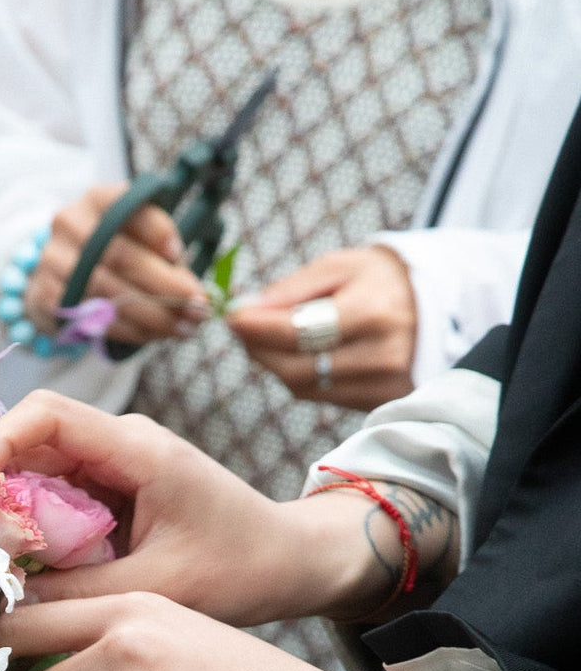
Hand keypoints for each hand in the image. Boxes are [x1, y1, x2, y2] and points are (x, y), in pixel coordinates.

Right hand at [0, 390, 397, 622]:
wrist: (291, 563)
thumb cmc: (242, 568)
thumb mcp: (157, 588)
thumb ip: (75, 591)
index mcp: (138, 448)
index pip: (43, 415)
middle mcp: (118, 445)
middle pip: (25, 444)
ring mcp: (113, 467)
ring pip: (32, 475)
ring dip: (1, 515)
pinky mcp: (110, 493)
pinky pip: (52, 501)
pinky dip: (27, 531)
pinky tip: (14, 569)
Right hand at [23, 183, 209, 344]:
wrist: (59, 275)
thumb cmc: (109, 254)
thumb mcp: (135, 238)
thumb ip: (162, 255)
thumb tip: (196, 292)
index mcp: (98, 200)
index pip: (129, 209)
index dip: (158, 232)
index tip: (181, 255)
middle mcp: (71, 224)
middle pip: (122, 257)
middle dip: (166, 286)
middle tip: (197, 307)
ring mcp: (53, 260)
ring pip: (109, 293)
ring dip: (152, 315)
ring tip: (183, 328)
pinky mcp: (46, 294)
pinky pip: (92, 317)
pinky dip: (127, 330)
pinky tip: (152, 336)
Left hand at [226, 245, 416, 410]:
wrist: (438, 306)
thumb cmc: (378, 280)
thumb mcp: (339, 267)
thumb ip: (290, 289)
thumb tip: (244, 311)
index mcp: (372, 313)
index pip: (299, 332)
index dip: (257, 328)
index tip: (231, 316)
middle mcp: (380, 356)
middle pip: (294, 367)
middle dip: (258, 348)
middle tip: (241, 327)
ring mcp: (381, 386)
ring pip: (301, 386)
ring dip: (272, 363)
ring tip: (265, 336)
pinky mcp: (377, 403)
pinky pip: (317, 395)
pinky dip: (295, 376)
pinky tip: (294, 353)